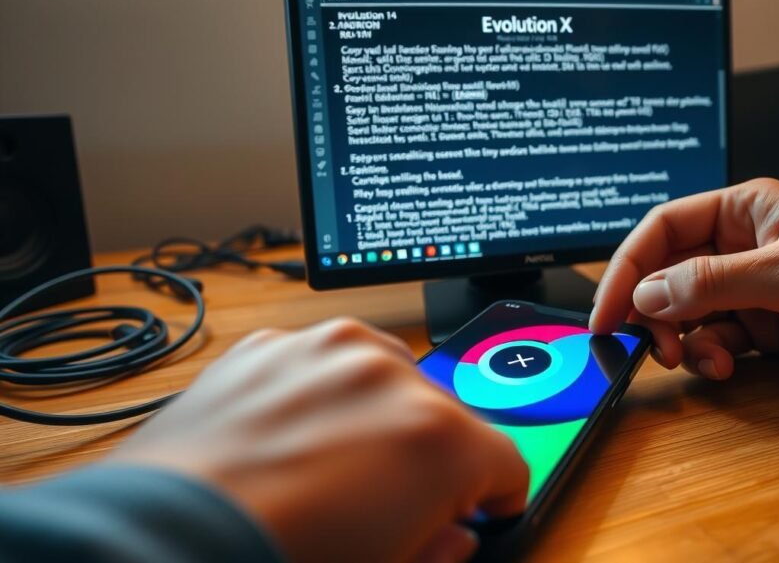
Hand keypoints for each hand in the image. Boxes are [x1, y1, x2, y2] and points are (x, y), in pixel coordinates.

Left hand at [113, 319, 527, 562]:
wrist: (161, 542)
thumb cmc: (276, 558)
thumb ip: (438, 548)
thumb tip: (446, 534)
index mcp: (437, 438)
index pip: (507, 461)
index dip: (495, 497)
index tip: (479, 508)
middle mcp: (388, 373)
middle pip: (447, 416)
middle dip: (431, 458)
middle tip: (389, 505)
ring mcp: (323, 350)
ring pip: (385, 378)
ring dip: (375, 417)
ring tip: (328, 471)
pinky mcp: (269, 346)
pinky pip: (319, 366)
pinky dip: (318, 397)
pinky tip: (286, 443)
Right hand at [590, 179, 778, 380]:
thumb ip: (714, 282)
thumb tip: (647, 295)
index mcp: (742, 210)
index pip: (662, 230)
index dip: (626, 267)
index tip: (606, 310)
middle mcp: (737, 246)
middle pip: (664, 274)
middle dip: (652, 312)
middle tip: (656, 346)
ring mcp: (746, 287)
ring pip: (683, 312)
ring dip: (680, 339)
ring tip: (696, 360)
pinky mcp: (759, 324)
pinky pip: (711, 338)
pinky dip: (708, 355)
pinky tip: (726, 366)